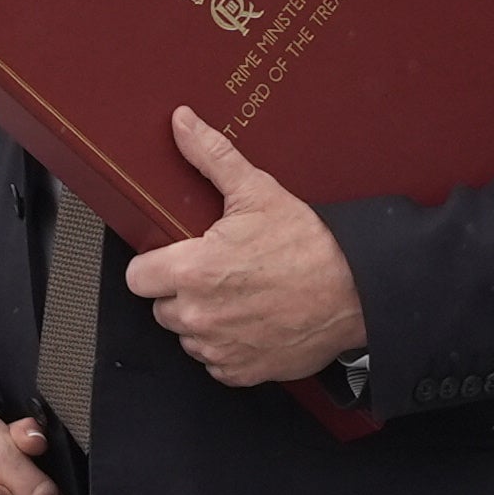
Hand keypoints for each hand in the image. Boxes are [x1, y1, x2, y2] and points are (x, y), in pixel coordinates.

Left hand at [125, 107, 368, 386]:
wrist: (357, 291)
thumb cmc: (309, 245)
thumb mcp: (257, 191)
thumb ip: (210, 156)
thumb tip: (182, 123)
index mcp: (191, 271)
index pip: (136, 278)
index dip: (153, 265)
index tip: (174, 258)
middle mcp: (198, 315)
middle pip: (161, 308)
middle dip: (181, 292)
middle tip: (216, 274)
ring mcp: (219, 347)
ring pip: (188, 336)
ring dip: (204, 320)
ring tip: (238, 296)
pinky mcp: (241, 371)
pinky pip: (216, 362)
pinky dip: (228, 346)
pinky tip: (251, 321)